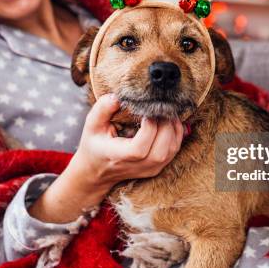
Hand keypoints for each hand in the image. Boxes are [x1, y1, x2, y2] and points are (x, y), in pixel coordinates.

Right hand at [69, 94, 184, 192]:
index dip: (149, 128)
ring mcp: (149, 169)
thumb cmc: (95, 144)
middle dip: (165, 126)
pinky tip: (171, 121)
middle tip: (162, 108)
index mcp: (118, 156)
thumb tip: (118, 97)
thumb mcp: (92, 125)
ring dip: (173, 129)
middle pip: (160, 151)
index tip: (147, 111)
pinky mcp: (157, 168)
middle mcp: (136, 166)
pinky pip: (173, 151)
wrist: (97, 170)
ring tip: (167, 112)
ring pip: (170, 151)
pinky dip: (177, 135)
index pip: (139, 149)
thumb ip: (103, 109)